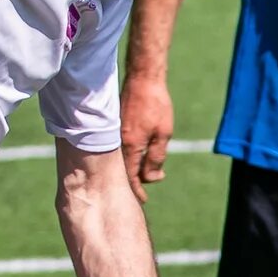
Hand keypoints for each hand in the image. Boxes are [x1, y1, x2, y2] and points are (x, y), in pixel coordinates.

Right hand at [121, 73, 176, 203]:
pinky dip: (130, 154)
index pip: (131, 177)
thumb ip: (156, 158)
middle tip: (153, 179)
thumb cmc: (156, 105)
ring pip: (123, 158)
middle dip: (138, 179)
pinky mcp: (114, 126)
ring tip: (151, 166)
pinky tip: (141, 151)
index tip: (143, 199)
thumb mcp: (163, 134)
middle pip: (125, 170)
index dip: (138, 190)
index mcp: (130, 146)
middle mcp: (118, 142)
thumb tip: (153, 177)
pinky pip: (120, 147)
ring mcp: (114, 134)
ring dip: (135, 165)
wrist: (143, 78)